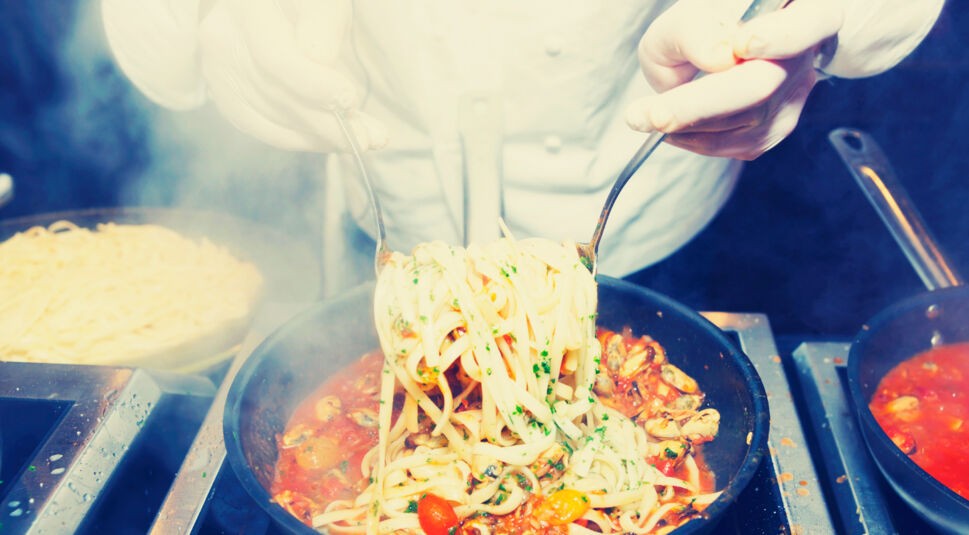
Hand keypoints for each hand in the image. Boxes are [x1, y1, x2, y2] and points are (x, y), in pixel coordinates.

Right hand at [102, 0, 387, 151]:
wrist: (273, 10)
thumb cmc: (307, 5)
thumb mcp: (324, 2)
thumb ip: (323, 23)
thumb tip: (318, 58)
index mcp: (248, 6)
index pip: (274, 58)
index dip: (312, 85)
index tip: (349, 100)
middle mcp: (222, 37)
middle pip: (276, 93)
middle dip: (326, 121)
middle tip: (369, 138)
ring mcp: (218, 69)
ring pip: (272, 116)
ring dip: (320, 135)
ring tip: (362, 139)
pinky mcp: (225, 95)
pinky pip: (263, 128)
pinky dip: (300, 139)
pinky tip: (329, 141)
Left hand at [625, 0, 842, 160]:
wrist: (711, 51)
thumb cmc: (701, 30)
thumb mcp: (686, 20)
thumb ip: (696, 31)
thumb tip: (718, 58)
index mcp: (797, 12)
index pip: (809, 23)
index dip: (781, 36)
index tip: (741, 44)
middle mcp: (806, 55)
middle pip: (764, 83)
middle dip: (699, 105)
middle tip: (649, 115)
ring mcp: (796, 95)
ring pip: (747, 122)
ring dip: (687, 126)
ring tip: (644, 116)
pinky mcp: (778, 128)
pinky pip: (740, 144)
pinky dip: (697, 139)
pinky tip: (672, 126)